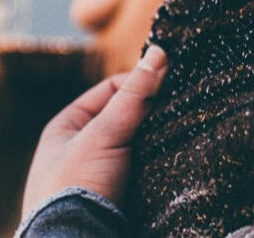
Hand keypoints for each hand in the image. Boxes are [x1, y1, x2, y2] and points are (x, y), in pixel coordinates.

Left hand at [21, 45, 167, 215]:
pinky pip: (147, 175)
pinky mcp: (119, 201)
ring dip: (160, 143)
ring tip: (187, 133)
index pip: (109, 91)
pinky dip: (161, 168)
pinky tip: (179, 161)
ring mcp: (101, 177)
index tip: (169, 82)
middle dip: (152, 116)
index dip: (138, 84)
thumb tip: (158, 53)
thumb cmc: (75, 187)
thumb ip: (132, 97)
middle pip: (126, 121)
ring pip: (140, 149)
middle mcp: (81, 150)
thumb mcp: (102, 135)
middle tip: (183, 108)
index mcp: (66, 128)